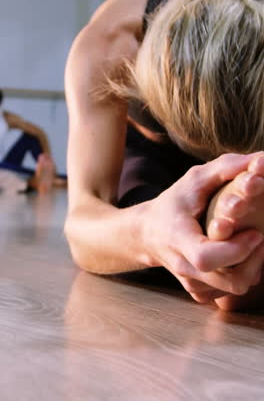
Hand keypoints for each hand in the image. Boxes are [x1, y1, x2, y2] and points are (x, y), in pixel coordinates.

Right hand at [139, 153, 263, 302]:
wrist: (148, 233)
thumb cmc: (174, 203)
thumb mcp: (193, 179)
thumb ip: (225, 168)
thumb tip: (261, 159)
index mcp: (177, 239)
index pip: (206, 258)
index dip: (236, 249)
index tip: (256, 232)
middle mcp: (183, 267)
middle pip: (228, 281)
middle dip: (255, 260)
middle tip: (262, 236)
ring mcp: (191, 283)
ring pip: (233, 289)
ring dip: (253, 268)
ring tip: (256, 244)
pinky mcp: (198, 291)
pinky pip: (227, 292)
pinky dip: (242, 274)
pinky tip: (243, 255)